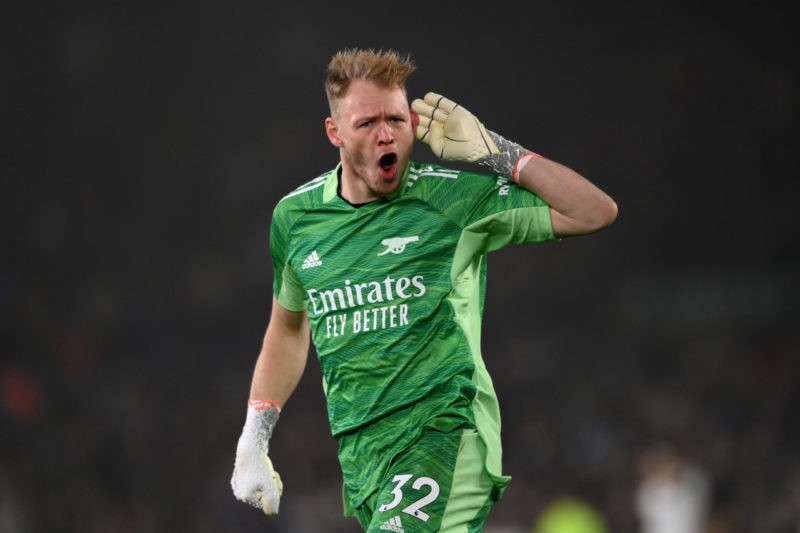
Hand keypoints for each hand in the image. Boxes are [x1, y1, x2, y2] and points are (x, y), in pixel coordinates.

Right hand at [231, 402, 281, 514]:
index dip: (274, 492)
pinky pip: (258, 480)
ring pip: (262, 487)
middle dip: (272, 486)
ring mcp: (239, 483)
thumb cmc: (260, 465)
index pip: (267, 502)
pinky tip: (261, 466)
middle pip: (264, 495)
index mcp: (244, 497)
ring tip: (269, 470)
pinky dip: (264, 474)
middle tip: (274, 474)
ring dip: (269, 480)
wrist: (252, 445)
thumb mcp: (270, 485)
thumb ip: (272, 501)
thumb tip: (272, 513)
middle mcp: (239, 492)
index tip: (275, 480)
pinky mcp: (241, 474)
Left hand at [412, 92, 534, 179]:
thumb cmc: (458, 151)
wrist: (475, 146)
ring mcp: (449, 119)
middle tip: (410, 108)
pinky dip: (436, 100)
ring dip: (425, 106)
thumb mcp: (439, 149)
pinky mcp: (456, 111)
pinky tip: (428, 97)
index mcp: (437, 138)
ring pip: (435, 111)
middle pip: (428, 119)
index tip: (407, 120)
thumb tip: (432, 125)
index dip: (416, 125)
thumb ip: (431, 138)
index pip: (424, 130)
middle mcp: (442, 128)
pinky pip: (445, 104)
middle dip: (419, 114)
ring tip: (415, 102)